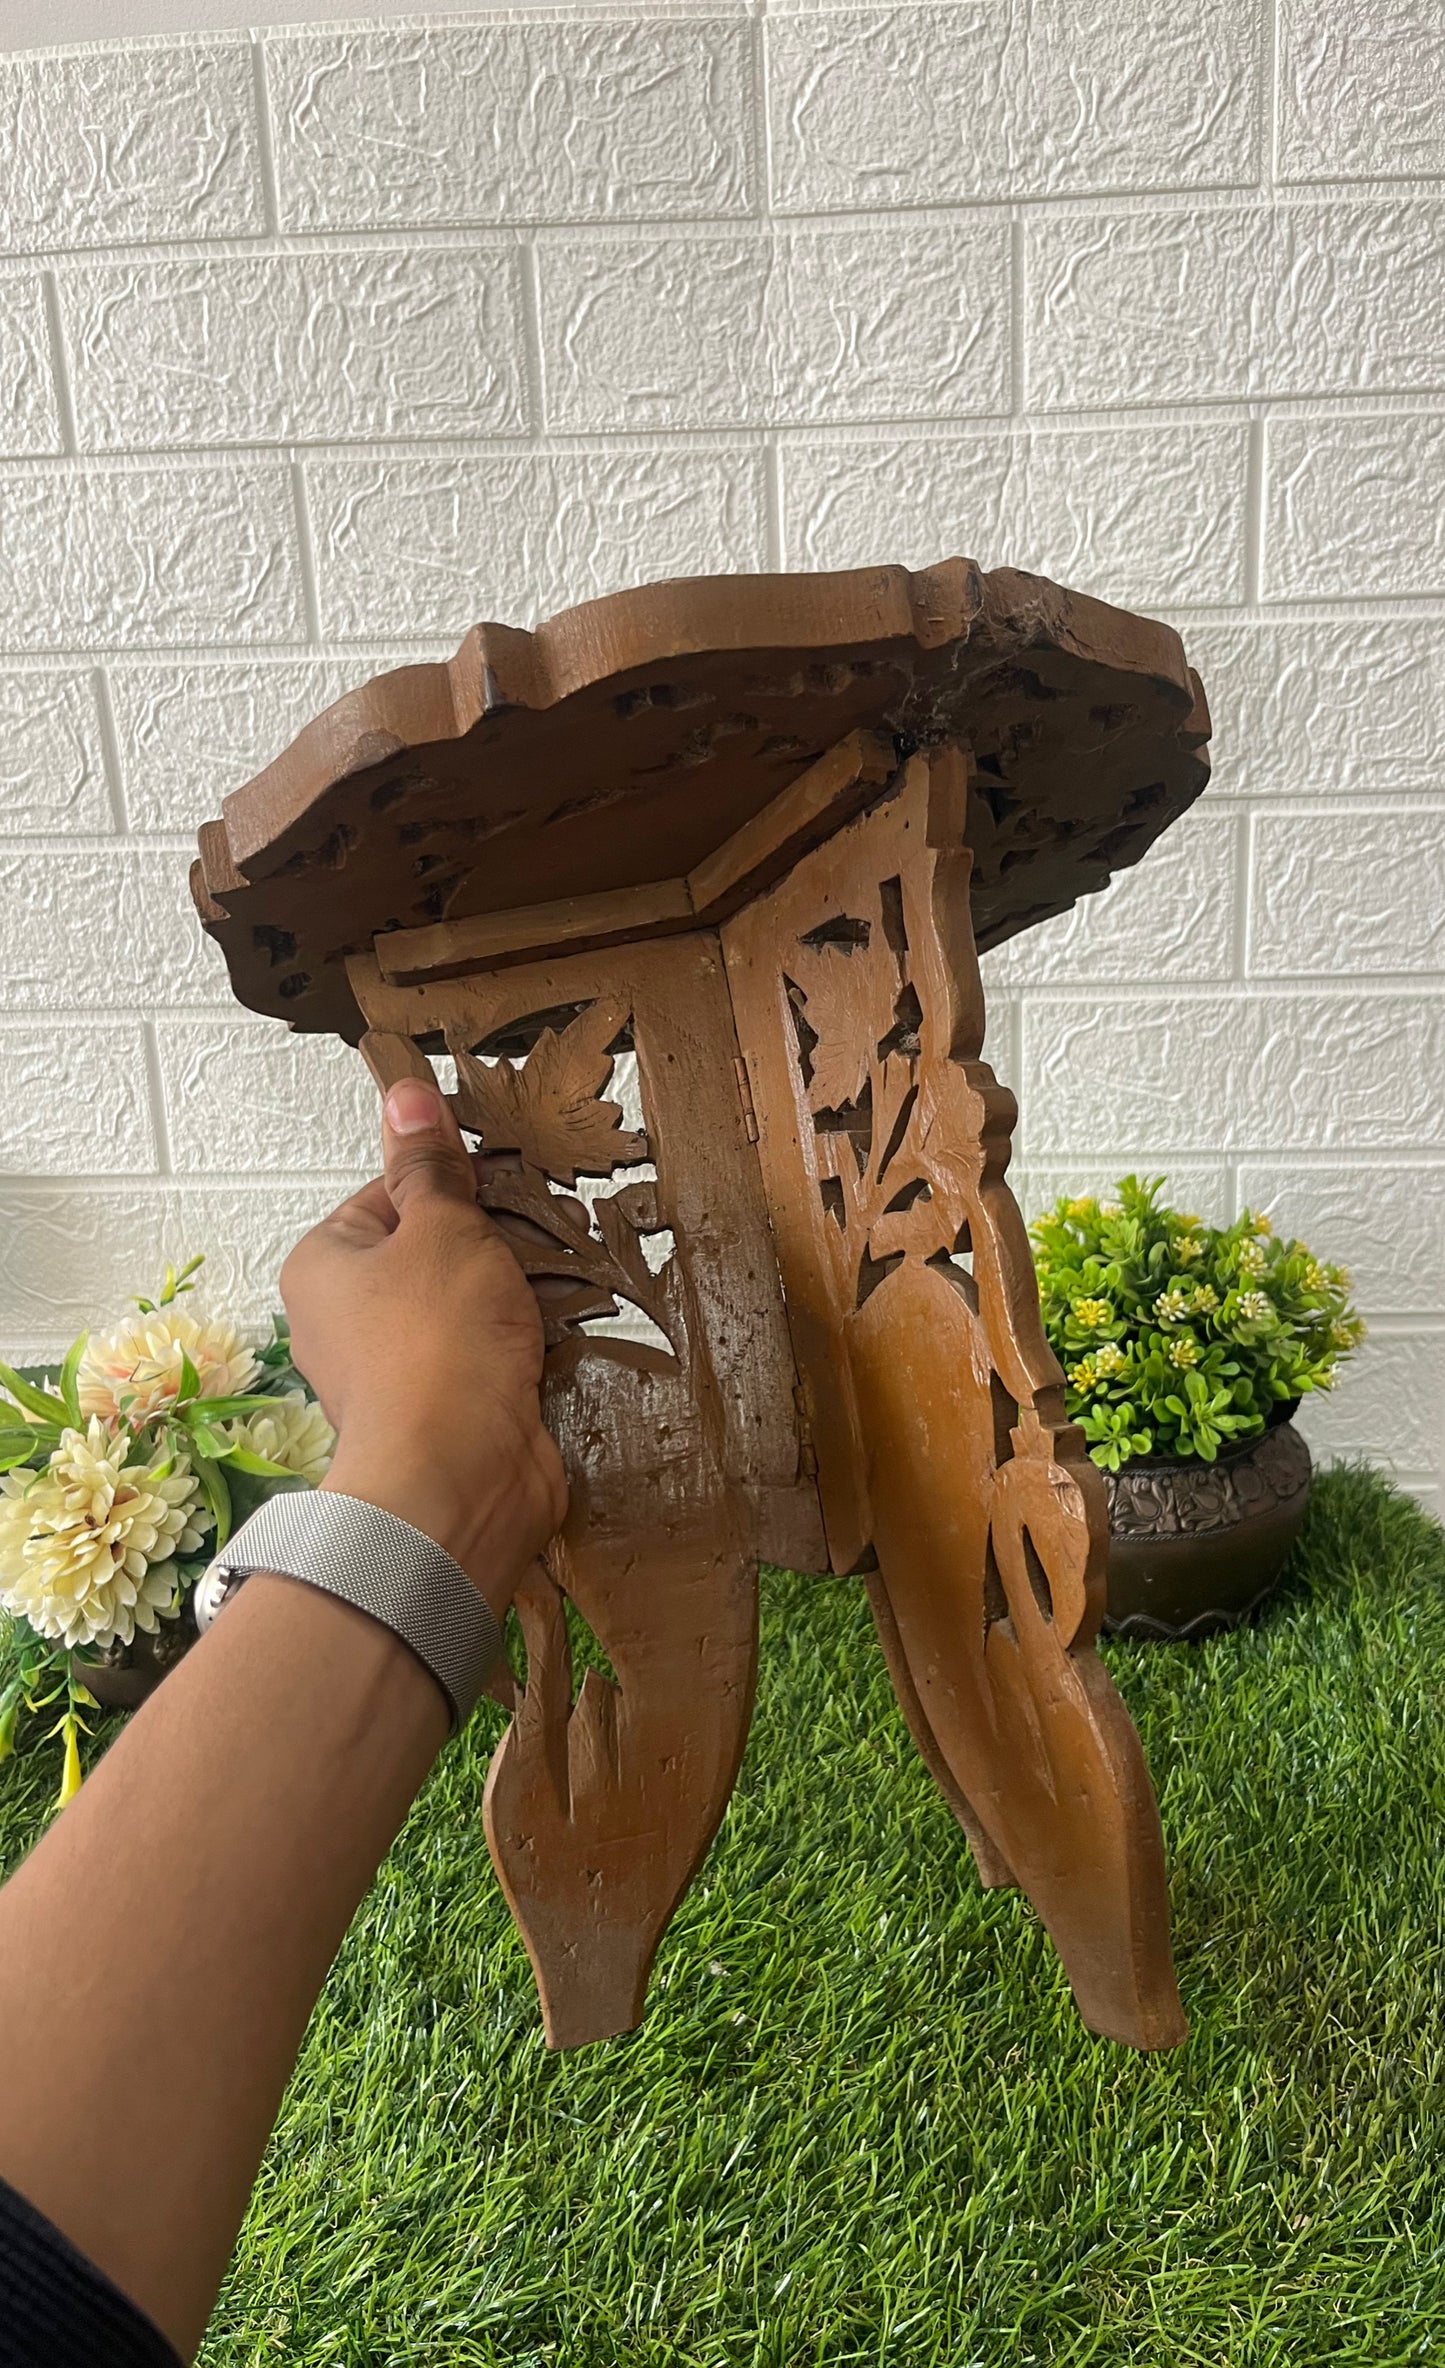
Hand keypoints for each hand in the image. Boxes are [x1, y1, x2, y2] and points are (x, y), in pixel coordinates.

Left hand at [280, 1076, 566, 1616]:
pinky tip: (555, 1341)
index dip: (450, 1189)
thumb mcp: (442, 1229)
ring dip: (512, 1299)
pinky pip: (482, 1361)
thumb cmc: (435, 1346)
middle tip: (541, 1233)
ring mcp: (391, 1374)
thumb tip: (403, 1093)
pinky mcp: (440, 1415)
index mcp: (323, 1266)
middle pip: (427, 1255)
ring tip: (557, 1286)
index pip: (387, 1197)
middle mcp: (342, 1321)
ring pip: (461, 1310)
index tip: (499, 1191)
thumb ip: (430, 1166)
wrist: (458, 1478)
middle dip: (490, 1245)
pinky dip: (519, 1350)